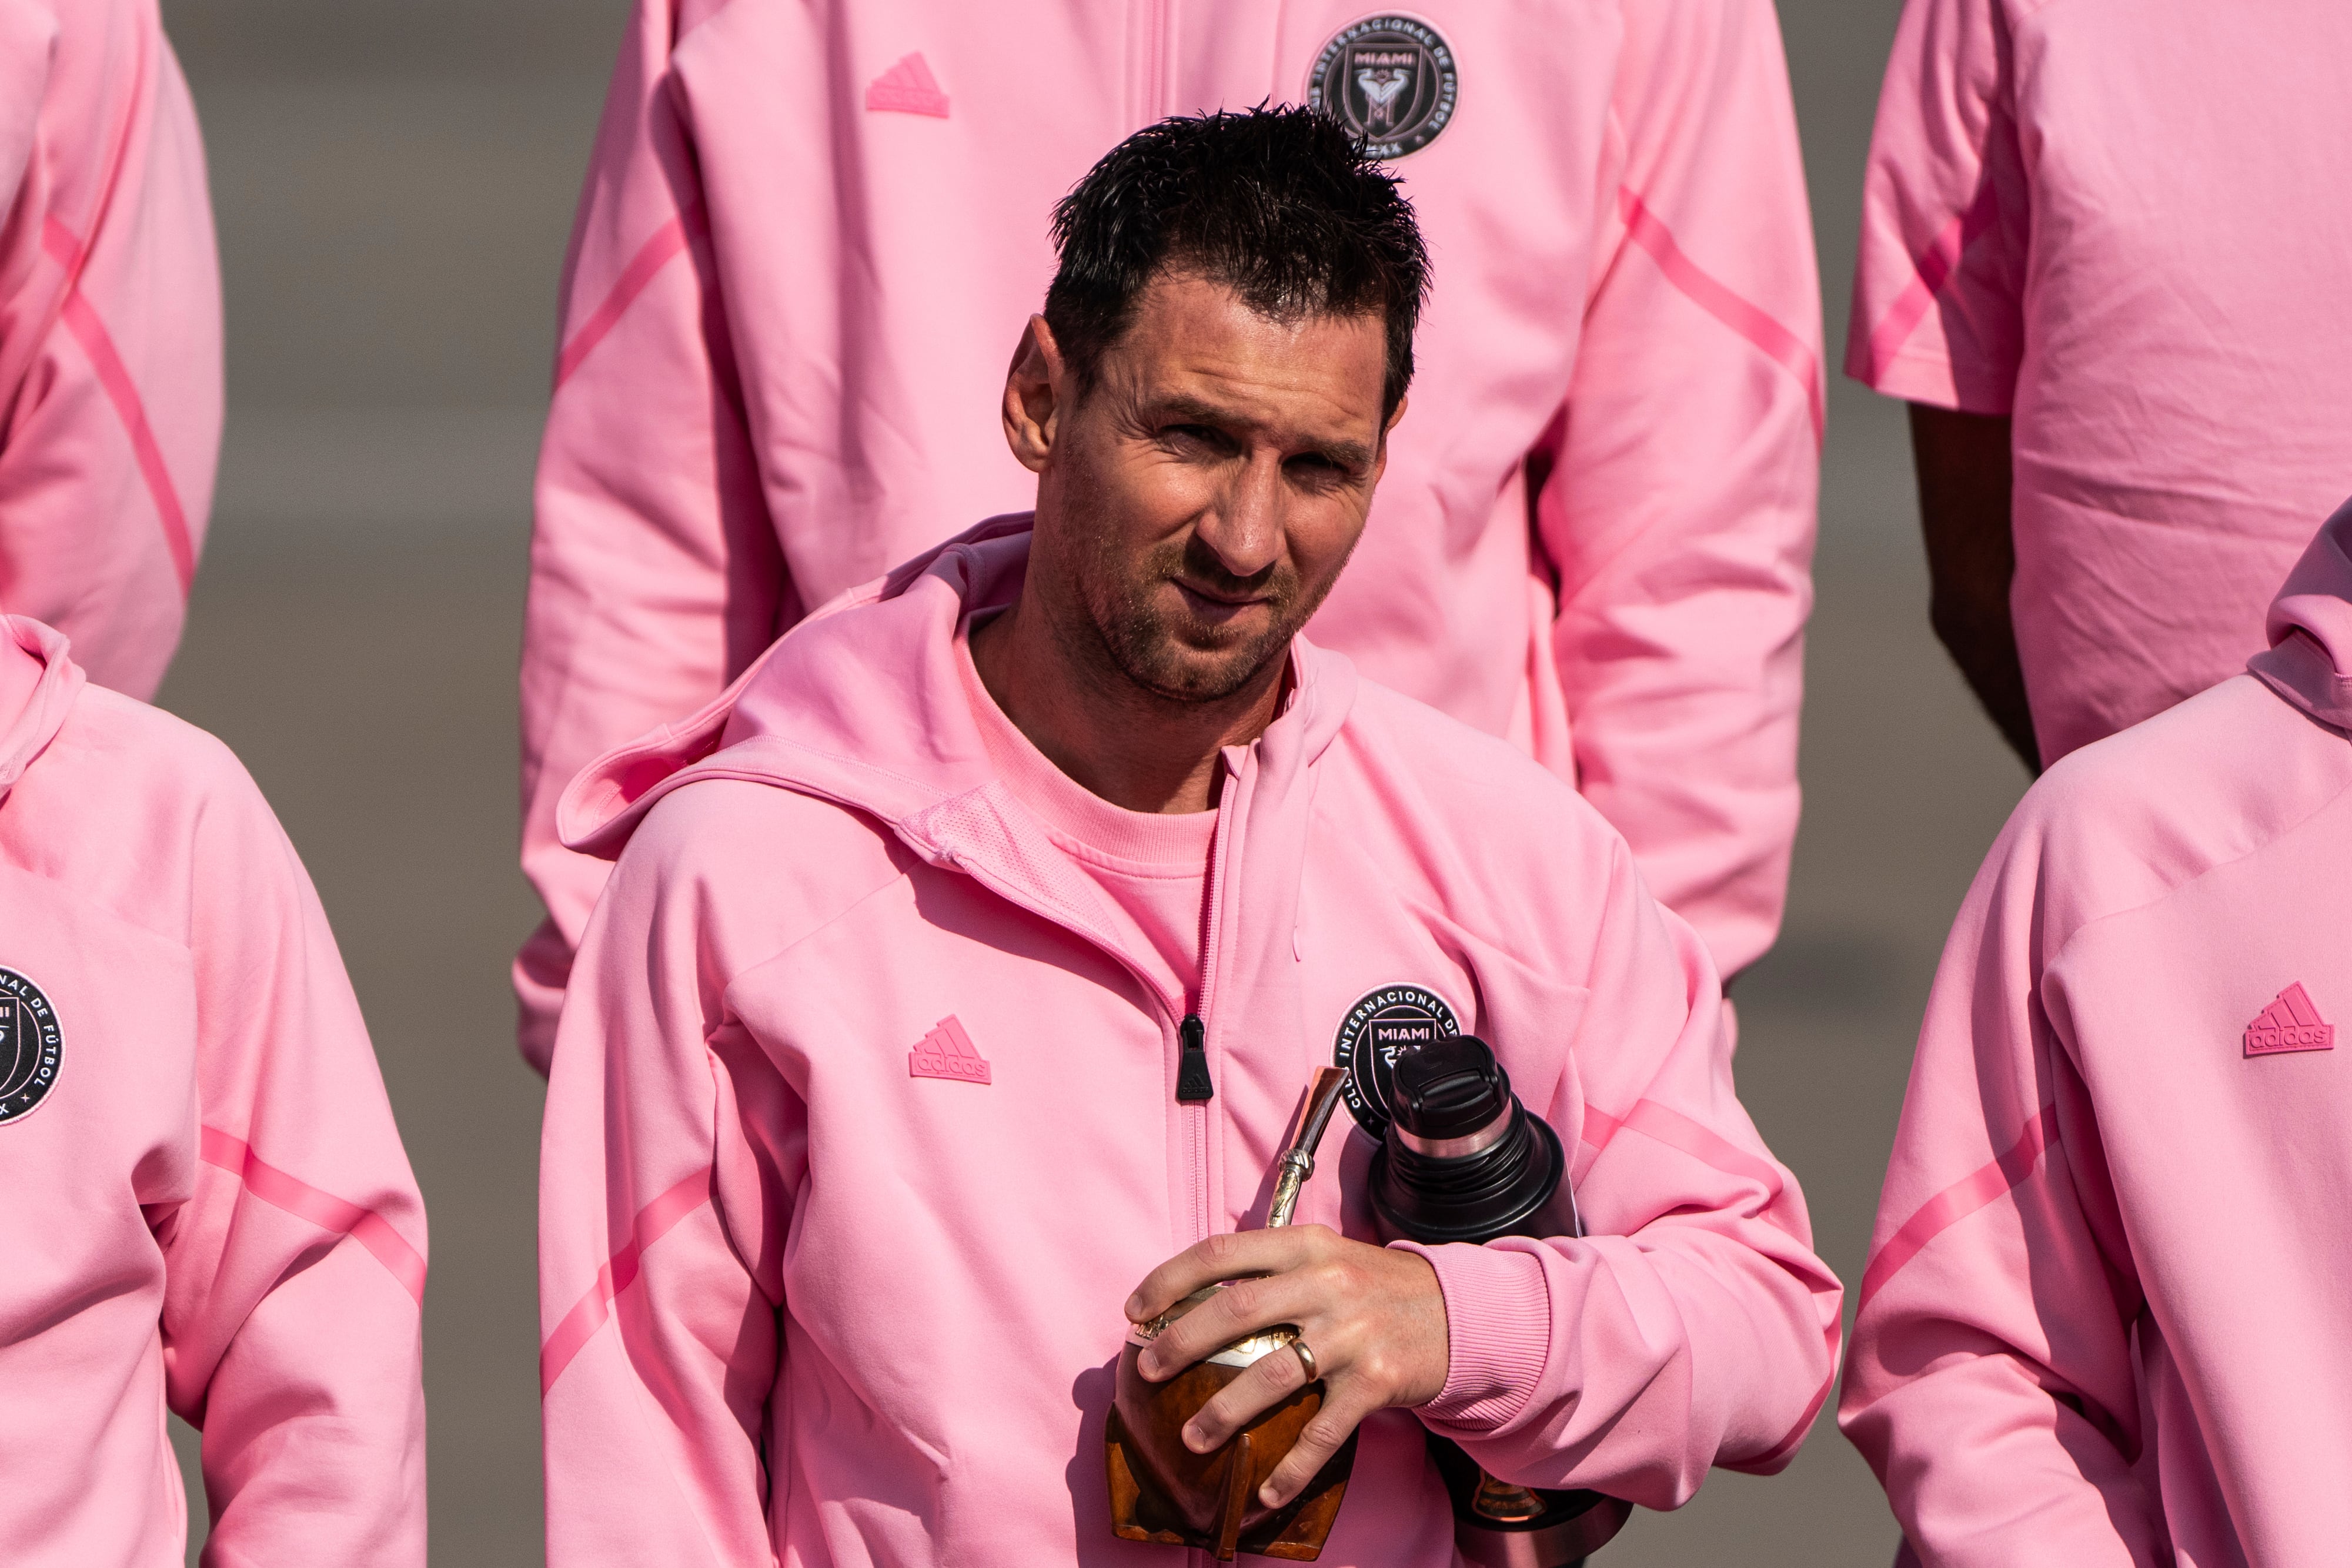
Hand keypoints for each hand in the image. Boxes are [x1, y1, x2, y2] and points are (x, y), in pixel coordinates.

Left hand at [1124, 1225, 1449, 1507]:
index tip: (1135, 1309)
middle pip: (1236, 1308)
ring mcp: (1351, 1333)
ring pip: (1271, 1373)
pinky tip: (1265, 1492)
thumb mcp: (1326, 1256)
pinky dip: (1292, 1467)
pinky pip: (1323, 1431)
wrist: (1461, 1313)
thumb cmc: (1376, 1287)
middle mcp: (1326, 1283)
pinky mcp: (1375, 1380)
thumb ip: (1271, 1269)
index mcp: (1305, 1246)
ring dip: (1224, 1410)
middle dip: (1180, 1339)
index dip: (1170, 1278)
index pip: (1223, 1251)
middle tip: (1148, 1368)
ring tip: (1192, 1436)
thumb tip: (1191, 1299)